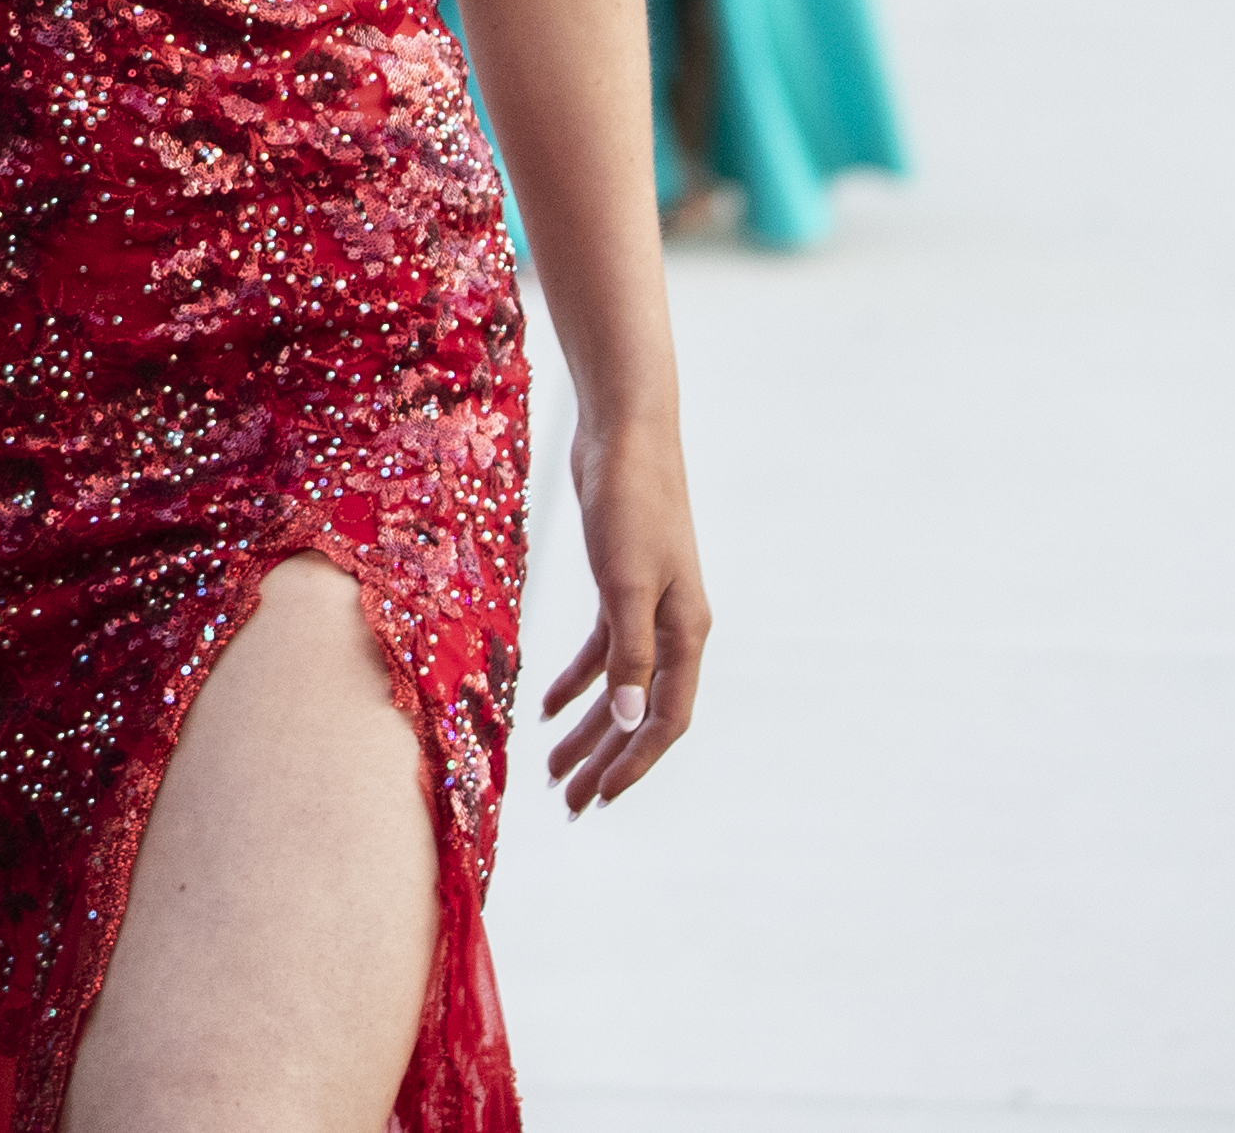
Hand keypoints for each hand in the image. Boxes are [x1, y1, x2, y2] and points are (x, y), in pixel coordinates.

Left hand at [533, 410, 707, 812]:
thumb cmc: (630, 500)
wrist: (624, 432)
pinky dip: (577, 680)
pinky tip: (547, 706)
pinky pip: (603, 651)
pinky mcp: (620, 584)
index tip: (599, 799)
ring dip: (589, 728)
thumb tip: (635, 721)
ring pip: (620, 686)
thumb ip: (629, 652)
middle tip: (571, 803)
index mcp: (686, 633)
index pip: (665, 719)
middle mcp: (674, 627)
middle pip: (642, 713)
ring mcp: (649, 606)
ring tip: (553, 768)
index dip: (633, 763)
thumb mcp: (626, 581)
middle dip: (607, 760)